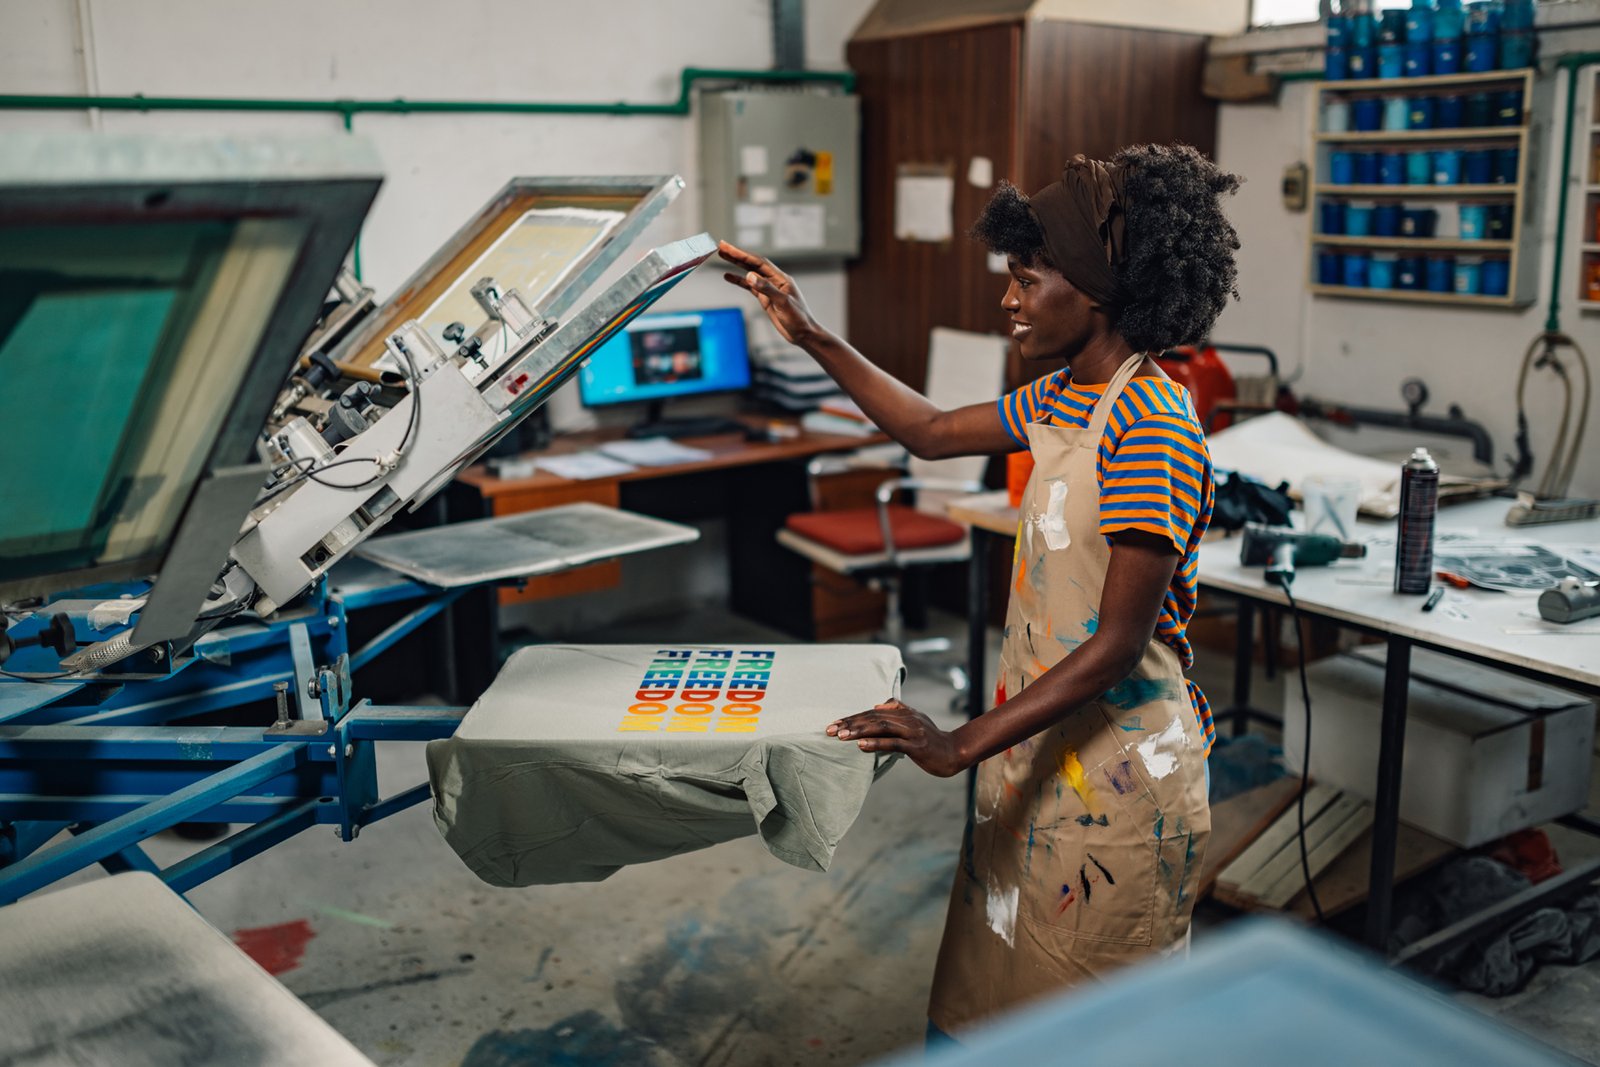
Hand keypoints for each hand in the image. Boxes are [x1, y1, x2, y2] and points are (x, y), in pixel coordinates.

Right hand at [719, 240, 823, 345]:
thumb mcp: (783, 303)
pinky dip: (739, 281)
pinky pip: (749, 287)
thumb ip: (766, 288)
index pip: (758, 262)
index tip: (729, 247)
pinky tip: (728, 276)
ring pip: (750, 273)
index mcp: (781, 278)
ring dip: (736, 265)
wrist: (803, 334)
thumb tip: (750, 275)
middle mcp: (774, 280)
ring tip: (723, 256)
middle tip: (721, 246)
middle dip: (736, 255)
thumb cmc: (798, 318)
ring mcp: (769, 289)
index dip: (742, 254)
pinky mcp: (765, 299)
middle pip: (752, 264)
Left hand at [826, 700, 967, 777]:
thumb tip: (877, 704)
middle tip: (830, 730)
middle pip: (873, 718)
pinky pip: (893, 743)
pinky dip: (875, 743)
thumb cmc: (931, 739)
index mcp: (904, 712)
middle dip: (850, 724)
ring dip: (859, 731)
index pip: (873, 712)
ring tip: (841, 736)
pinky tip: (861, 746)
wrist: (954, 752)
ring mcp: (912, 731)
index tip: (834, 724)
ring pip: (881, 728)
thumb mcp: (915, 720)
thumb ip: (897, 710)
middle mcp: (907, 718)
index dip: (853, 717)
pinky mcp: (916, 746)